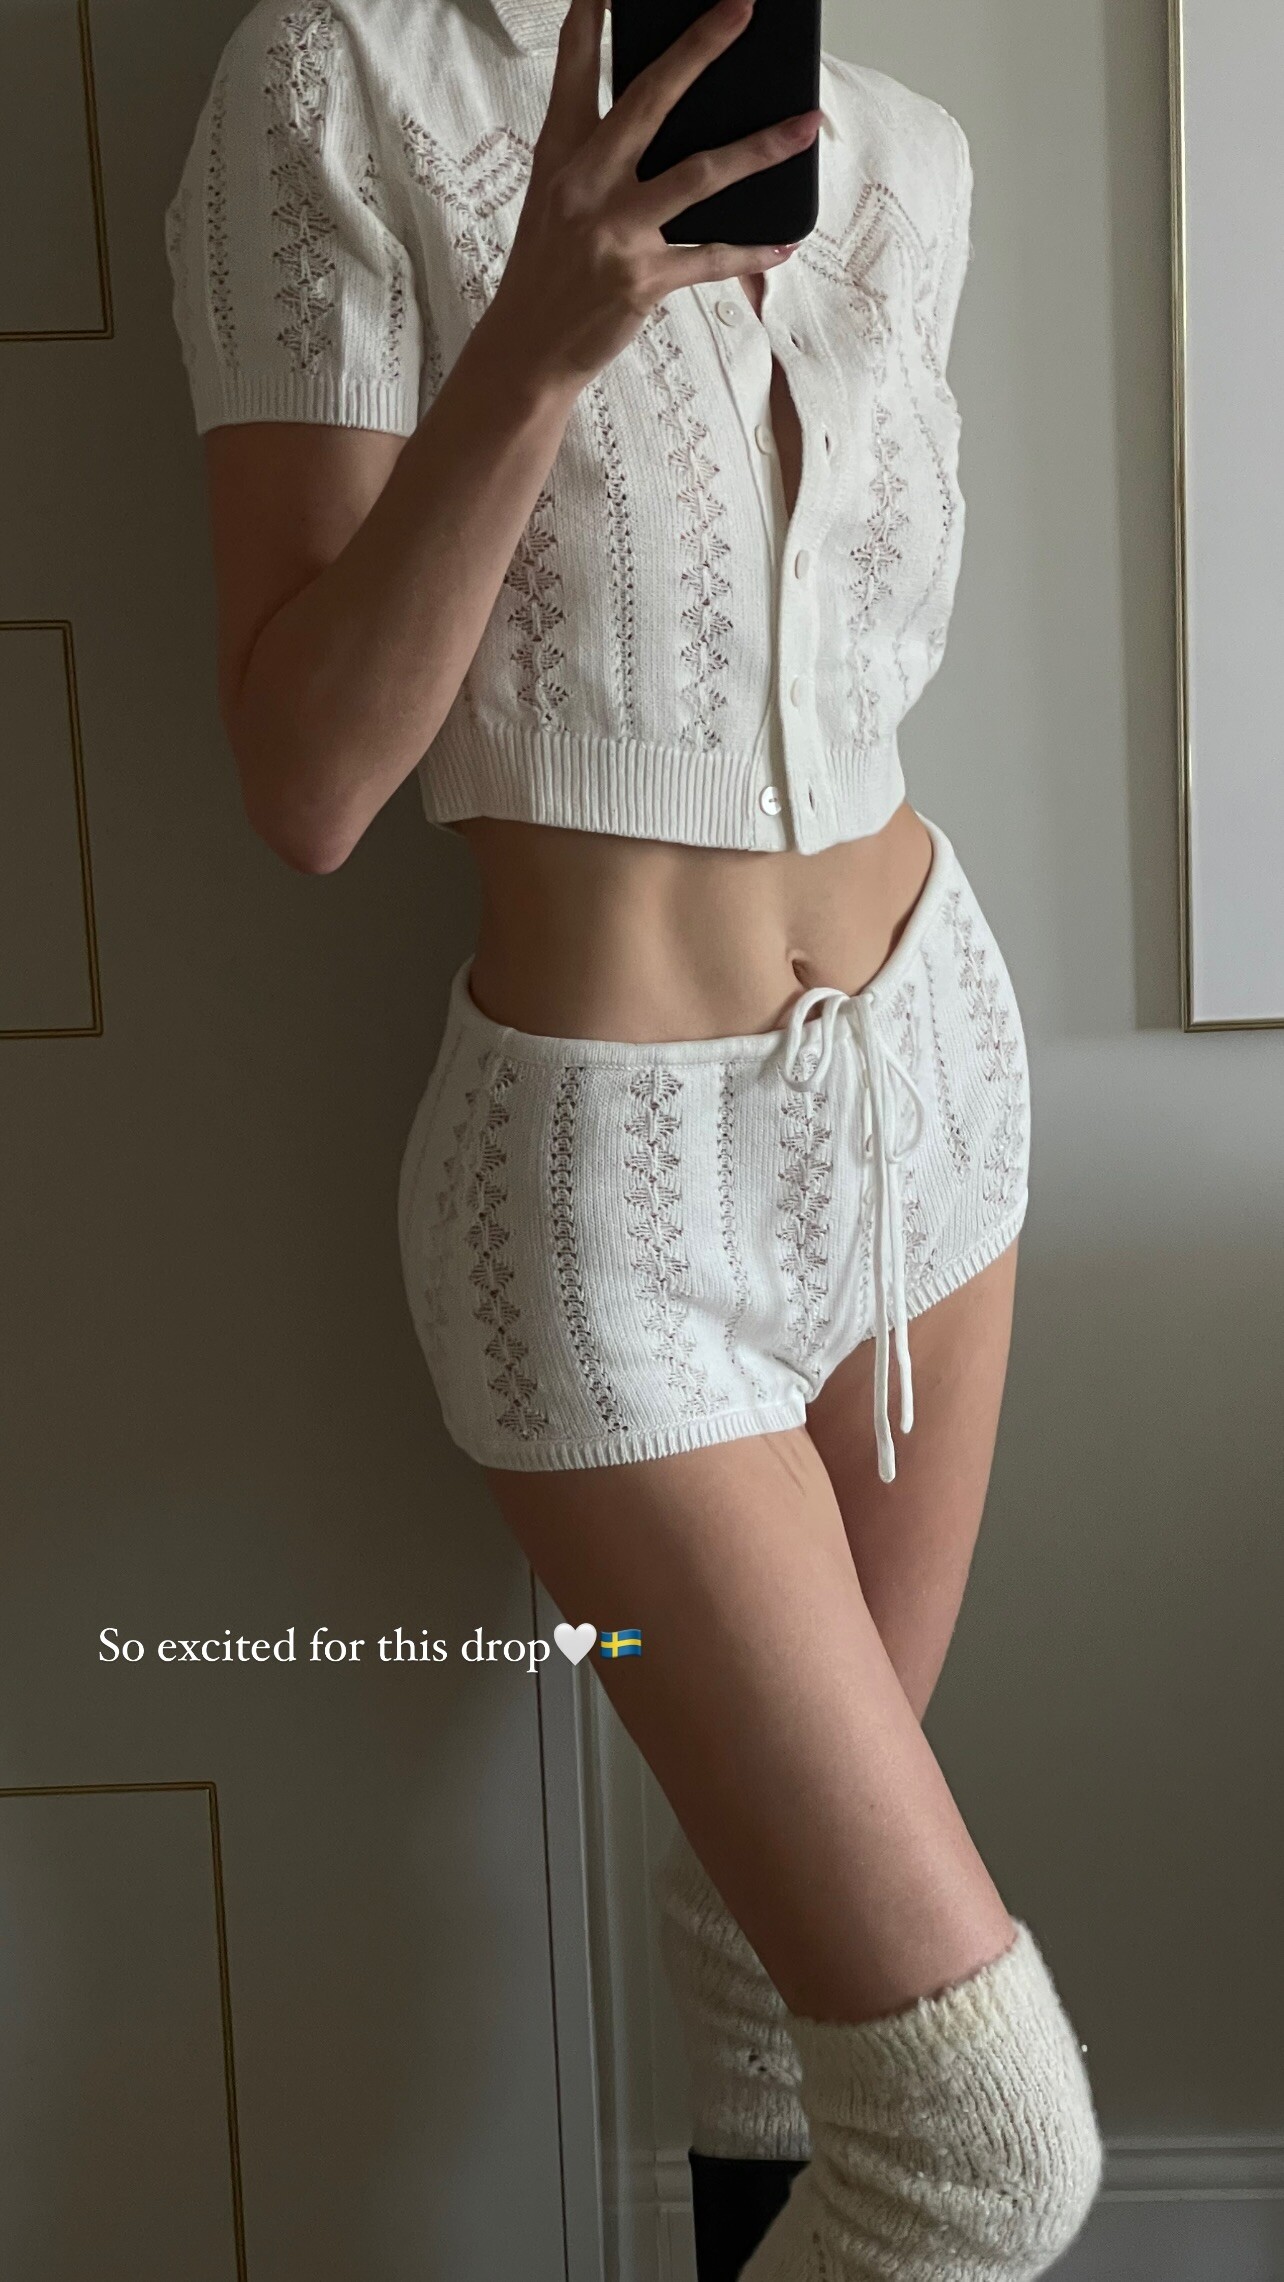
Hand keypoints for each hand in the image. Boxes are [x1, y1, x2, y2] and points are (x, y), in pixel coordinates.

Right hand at [485, 0, 820, 391]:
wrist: (527, 349)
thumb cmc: (548, 270)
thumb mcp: (557, 199)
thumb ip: (600, 155)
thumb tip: (668, 122)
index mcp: (561, 154)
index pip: (576, 68)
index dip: (593, 16)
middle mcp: (586, 183)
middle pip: (650, 100)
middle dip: (700, 48)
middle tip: (741, 8)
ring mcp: (615, 231)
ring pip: (700, 175)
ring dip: (760, 148)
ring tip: (806, 124)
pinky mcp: (641, 280)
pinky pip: (711, 259)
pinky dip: (752, 252)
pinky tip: (785, 242)